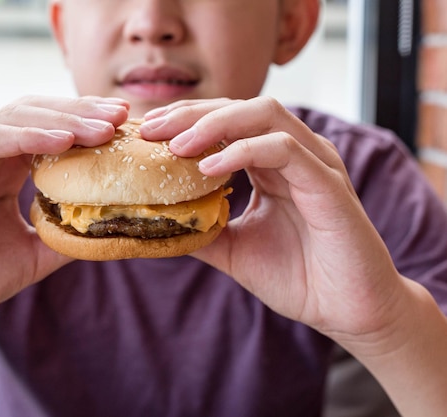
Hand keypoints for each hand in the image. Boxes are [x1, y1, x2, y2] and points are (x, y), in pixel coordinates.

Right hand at [0, 95, 128, 343]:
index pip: (48, 131)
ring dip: (63, 120)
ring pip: (15, 119)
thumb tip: (112, 228)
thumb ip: (65, 237)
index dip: (87, 124)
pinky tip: (63, 141)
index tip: (125, 126)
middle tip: (122, 114)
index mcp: (0, 171)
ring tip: (104, 127)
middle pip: (37, 115)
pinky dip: (27, 136)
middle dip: (82, 112)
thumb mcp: (30, 256)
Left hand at [140, 97, 403, 344]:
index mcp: (272, 163)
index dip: (184, 121)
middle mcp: (294, 154)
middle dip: (190, 114)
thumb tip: (154, 218)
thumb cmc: (297, 277)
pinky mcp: (328, 184)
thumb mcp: (233, 248)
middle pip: (239, 108)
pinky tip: (209, 169)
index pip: (225, 123)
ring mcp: (314, 164)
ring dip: (214, 124)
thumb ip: (200, 228)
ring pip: (263, 115)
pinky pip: (284, 150)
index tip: (145, 132)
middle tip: (149, 129)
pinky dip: (243, 152)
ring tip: (174, 146)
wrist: (346, 312)